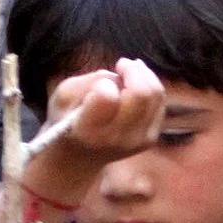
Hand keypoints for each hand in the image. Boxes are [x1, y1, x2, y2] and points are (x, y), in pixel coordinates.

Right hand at [31, 57, 165, 194]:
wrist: (78, 157)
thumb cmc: (67, 119)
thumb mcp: (62, 96)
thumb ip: (87, 82)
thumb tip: (118, 79)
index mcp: (87, 129)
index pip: (107, 97)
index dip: (106, 83)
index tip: (100, 83)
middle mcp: (114, 139)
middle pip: (140, 94)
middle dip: (132, 70)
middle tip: (120, 65)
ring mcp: (135, 141)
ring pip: (155, 95)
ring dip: (143, 75)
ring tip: (128, 70)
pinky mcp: (149, 140)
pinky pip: (160, 102)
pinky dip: (150, 86)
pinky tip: (135, 84)